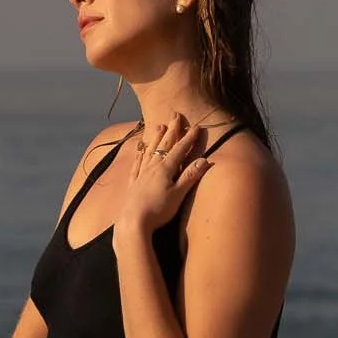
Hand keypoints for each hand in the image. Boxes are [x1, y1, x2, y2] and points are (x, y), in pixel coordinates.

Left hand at [114, 112, 212, 238]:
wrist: (133, 222)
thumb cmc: (158, 210)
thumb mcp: (178, 194)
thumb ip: (190, 176)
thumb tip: (204, 160)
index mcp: (165, 169)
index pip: (179, 149)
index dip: (189, 138)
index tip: (197, 126)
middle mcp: (152, 167)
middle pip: (163, 145)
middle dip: (172, 130)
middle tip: (175, 115)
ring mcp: (141, 174)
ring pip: (149, 151)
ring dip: (156, 138)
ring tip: (159, 126)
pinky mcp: (133, 184)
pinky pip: (136, 164)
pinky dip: (139, 155)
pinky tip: (139, 150)